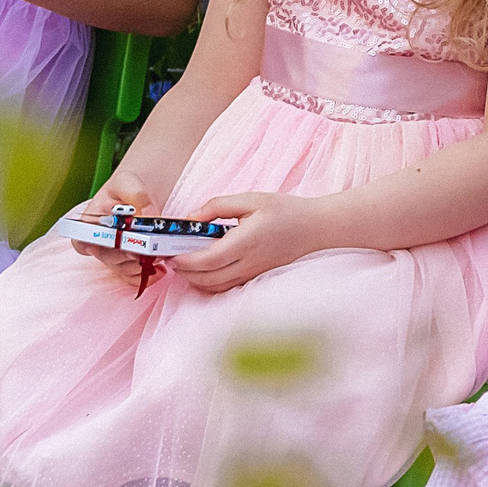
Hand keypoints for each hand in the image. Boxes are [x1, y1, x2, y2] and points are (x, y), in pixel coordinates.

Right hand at [70, 169, 160, 272]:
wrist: (138, 194)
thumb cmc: (127, 186)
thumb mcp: (128, 182)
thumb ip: (137, 196)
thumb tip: (149, 215)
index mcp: (91, 221)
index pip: (80, 241)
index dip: (87, 246)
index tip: (100, 245)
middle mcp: (99, 242)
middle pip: (107, 257)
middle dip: (129, 252)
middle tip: (148, 245)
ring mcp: (113, 255)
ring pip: (123, 268)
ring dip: (141, 263)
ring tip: (159, 250)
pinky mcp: (129, 263)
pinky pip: (134, 278)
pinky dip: (148, 276)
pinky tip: (161, 268)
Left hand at [164, 191, 322, 293]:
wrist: (315, 228)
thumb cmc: (284, 211)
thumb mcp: (250, 199)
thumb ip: (218, 206)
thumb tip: (192, 217)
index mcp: (246, 242)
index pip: (208, 260)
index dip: (186, 261)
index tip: (171, 254)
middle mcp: (249, 263)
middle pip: (208, 279)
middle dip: (185, 273)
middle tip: (171, 259)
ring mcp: (254, 274)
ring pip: (217, 287)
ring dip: (196, 280)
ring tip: (184, 265)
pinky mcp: (257, 277)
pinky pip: (228, 287)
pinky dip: (211, 284)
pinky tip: (204, 271)